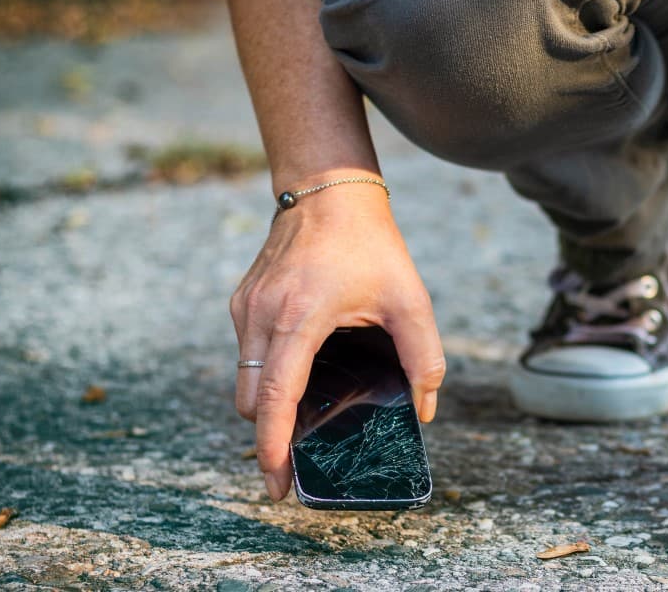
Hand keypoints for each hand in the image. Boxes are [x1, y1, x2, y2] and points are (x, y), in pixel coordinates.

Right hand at [229, 178, 444, 501]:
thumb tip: (424, 410)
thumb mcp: (411, 299)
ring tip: (296, 428)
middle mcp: (263, 314)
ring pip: (242, 379)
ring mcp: (246, 307)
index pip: (276, 395)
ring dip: (264, 407)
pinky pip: (245, 354)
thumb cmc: (371, 244)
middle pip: (250, 399)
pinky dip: (263, 376)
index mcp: (301, 316)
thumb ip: (424, 357)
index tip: (277, 478)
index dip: (273, 443)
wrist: (328, 189)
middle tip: (292, 467)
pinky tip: (295, 381)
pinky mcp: (242, 301)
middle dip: (266, 437)